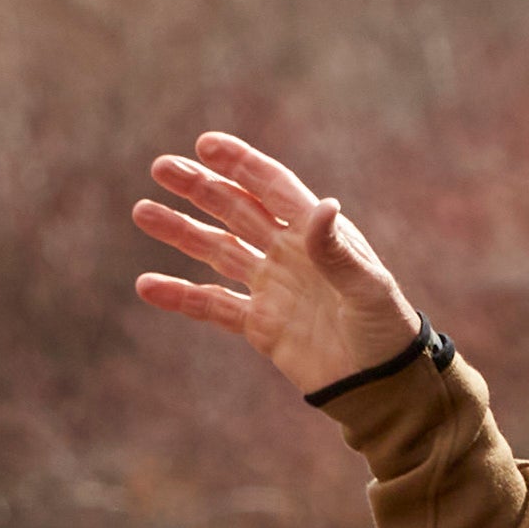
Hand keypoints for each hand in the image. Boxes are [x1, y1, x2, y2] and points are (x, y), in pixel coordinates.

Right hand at [133, 132, 425, 395]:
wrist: (379, 383)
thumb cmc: (386, 328)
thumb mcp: (368, 287)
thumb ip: (337, 251)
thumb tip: (323, 205)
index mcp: (316, 232)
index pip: (271, 187)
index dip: (239, 164)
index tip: (205, 144)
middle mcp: (288, 252)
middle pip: (235, 210)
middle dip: (199, 188)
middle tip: (161, 168)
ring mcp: (270, 287)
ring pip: (216, 250)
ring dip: (181, 231)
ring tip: (142, 212)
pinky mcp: (258, 325)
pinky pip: (212, 306)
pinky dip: (179, 296)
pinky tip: (146, 284)